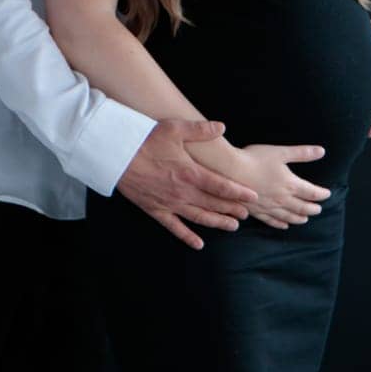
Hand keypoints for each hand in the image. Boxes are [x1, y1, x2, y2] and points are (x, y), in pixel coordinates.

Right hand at [116, 119, 258, 251]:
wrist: (117, 155)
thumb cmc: (145, 140)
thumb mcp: (174, 128)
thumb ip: (200, 130)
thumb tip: (222, 127)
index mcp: (190, 173)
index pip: (221, 186)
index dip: (239, 193)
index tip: (253, 197)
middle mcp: (183, 192)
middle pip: (214, 204)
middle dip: (232, 210)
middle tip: (247, 214)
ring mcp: (170, 204)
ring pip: (199, 218)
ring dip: (217, 223)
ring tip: (232, 227)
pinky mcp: (156, 210)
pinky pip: (175, 228)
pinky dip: (188, 237)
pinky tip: (199, 245)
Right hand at [230, 143, 331, 230]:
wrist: (230, 172)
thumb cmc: (255, 159)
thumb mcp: (281, 152)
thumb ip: (302, 153)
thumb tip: (321, 151)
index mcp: (290, 184)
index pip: (311, 192)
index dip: (321, 194)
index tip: (327, 194)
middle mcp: (281, 199)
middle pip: (302, 207)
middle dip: (312, 208)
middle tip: (318, 209)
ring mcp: (269, 207)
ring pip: (289, 216)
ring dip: (299, 218)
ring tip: (305, 219)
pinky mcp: (256, 211)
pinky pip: (272, 221)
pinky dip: (280, 223)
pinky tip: (284, 225)